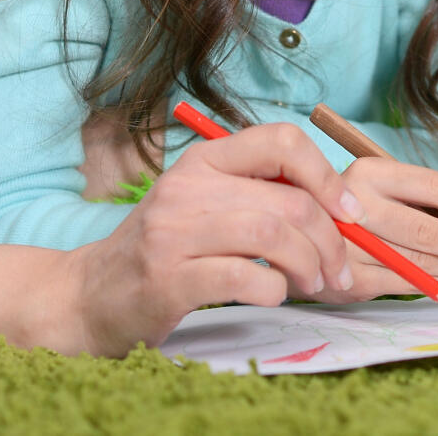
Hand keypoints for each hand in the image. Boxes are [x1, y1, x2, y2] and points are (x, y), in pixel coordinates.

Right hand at [43, 122, 360, 355]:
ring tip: (312, 285)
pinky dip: (273, 290)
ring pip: (272, 235)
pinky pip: (244, 278)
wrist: (89, 297)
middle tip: (339, 271)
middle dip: (329, 240)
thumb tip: (341, 210)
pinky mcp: (167, 279)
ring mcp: (173, 232)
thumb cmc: (163, 253)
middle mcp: (187, 186)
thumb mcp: (206, 205)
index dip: (326, 174)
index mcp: (204, 160)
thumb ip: (260, 196)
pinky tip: (270, 296)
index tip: (348, 210)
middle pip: (288, 199)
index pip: (281, 140)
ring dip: (308, 266)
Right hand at [314, 156, 437, 301]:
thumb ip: (418, 202)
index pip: (435, 187)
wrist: (294, 237)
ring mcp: (351, 244)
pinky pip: (406, 284)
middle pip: (430, 230)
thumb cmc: (352, 210)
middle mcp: (358, 205)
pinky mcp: (349, 278)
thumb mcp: (378, 190)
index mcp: (370, 172)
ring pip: (421, 262)